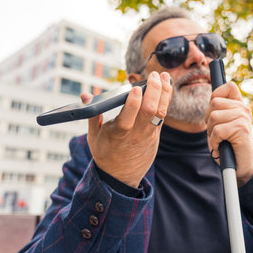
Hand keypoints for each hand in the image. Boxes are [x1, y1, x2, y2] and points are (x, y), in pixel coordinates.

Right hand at [81, 71, 171, 187]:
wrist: (121, 176)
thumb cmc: (105, 154)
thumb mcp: (94, 137)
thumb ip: (92, 114)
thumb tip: (86, 95)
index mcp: (118, 134)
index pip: (128, 117)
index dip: (133, 102)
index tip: (135, 87)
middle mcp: (136, 134)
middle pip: (149, 111)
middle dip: (154, 91)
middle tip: (154, 75)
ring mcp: (148, 134)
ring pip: (160, 112)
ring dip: (164, 92)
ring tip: (164, 76)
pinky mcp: (155, 134)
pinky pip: (162, 115)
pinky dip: (165, 100)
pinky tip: (166, 87)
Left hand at [205, 81, 252, 185]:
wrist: (241, 165)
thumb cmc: (228, 144)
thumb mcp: (222, 123)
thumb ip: (218, 109)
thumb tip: (212, 97)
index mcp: (239, 105)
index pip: (228, 87)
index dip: (216, 95)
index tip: (213, 110)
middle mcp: (244, 109)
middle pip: (214, 103)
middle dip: (208, 120)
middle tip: (216, 132)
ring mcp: (243, 118)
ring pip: (214, 117)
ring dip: (211, 132)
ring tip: (220, 139)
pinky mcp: (241, 130)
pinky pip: (217, 131)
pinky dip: (214, 141)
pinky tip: (221, 146)